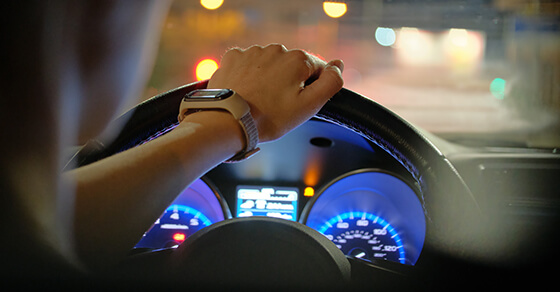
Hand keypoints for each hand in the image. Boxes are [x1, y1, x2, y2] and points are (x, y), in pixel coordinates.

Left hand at [207, 44, 343, 141]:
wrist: (229, 120)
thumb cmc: (269, 117)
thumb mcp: (309, 105)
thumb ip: (330, 83)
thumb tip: (338, 65)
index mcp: (297, 59)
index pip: (316, 70)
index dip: (310, 90)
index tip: (296, 104)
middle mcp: (275, 49)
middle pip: (291, 67)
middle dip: (288, 84)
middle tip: (278, 106)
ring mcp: (252, 52)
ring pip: (269, 65)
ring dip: (268, 79)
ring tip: (259, 101)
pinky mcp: (232, 58)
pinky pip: (247, 64)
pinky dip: (248, 76)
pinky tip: (246, 91)